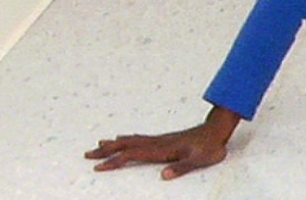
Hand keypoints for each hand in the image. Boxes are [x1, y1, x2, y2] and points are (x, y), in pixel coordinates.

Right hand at [85, 106, 240, 179]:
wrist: (218, 130)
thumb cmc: (210, 147)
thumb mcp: (200, 160)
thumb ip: (182, 168)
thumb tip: (164, 176)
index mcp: (162, 149)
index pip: (132, 154)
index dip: (115, 161)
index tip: (98, 166)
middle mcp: (157, 142)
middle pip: (126, 145)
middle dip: (106, 150)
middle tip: (87, 154)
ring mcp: (160, 139)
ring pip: (131, 140)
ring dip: (113, 143)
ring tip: (97, 145)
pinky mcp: (163, 139)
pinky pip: (139, 139)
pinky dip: (126, 140)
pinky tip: (122, 139)